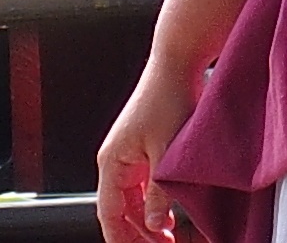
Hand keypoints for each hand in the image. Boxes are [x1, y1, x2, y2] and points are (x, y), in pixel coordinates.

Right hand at [94, 56, 196, 242]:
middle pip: (119, 210)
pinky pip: (141, 185)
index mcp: (112, 162)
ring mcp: (128, 154)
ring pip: (130, 199)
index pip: (109, 213)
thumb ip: (158, 191)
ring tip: (166, 237)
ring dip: (145, 220)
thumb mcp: (166, 151)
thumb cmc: (169, 97)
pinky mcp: (143, 147)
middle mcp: (115, 160)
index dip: (120, 238)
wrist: (177, 61)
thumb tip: (154, 224)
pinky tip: (169, 214)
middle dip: (136, 233)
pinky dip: (151, 202)